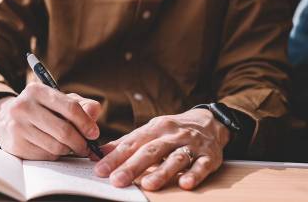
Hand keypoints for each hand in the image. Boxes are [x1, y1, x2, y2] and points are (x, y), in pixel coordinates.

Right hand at [0, 83, 101, 159]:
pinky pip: (46, 156)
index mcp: (37, 90)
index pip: (70, 107)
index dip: (86, 123)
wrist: (5, 119)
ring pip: (56, 146)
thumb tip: (95, 112)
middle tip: (87, 147)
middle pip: (64, 131)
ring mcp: (18, 127)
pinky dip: (55, 155)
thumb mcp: (58, 100)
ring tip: (70, 146)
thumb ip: (81, 104)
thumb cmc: (40, 109)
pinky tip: (53, 148)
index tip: (94, 133)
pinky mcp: (16, 145)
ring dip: (68, 150)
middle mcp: (24, 106)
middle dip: (81, 142)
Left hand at [93, 108, 229, 190]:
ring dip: (161, 172)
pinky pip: (201, 166)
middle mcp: (172, 135)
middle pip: (151, 150)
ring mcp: (191, 145)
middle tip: (117, 180)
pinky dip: (194, 175)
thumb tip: (97, 154)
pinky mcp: (209, 156)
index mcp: (155, 128)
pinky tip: (184, 184)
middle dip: (132, 166)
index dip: (115, 157)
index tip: (100, 169)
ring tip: (147, 184)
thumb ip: (125, 143)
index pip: (131, 143)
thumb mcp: (149, 131)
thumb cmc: (173, 130)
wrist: (211, 122)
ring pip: (175, 158)